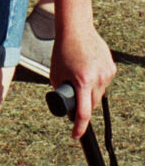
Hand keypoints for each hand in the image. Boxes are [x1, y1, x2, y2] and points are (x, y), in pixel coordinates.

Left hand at [51, 22, 115, 139]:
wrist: (76, 29)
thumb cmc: (62, 51)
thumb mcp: (55, 74)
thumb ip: (61, 90)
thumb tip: (67, 104)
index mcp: (82, 82)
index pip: (83, 113)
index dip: (78, 127)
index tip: (75, 136)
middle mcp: (97, 79)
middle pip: (92, 105)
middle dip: (83, 107)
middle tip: (73, 98)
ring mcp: (106, 73)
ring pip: (99, 94)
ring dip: (90, 93)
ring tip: (79, 77)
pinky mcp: (111, 68)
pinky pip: (103, 83)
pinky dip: (96, 82)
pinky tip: (88, 70)